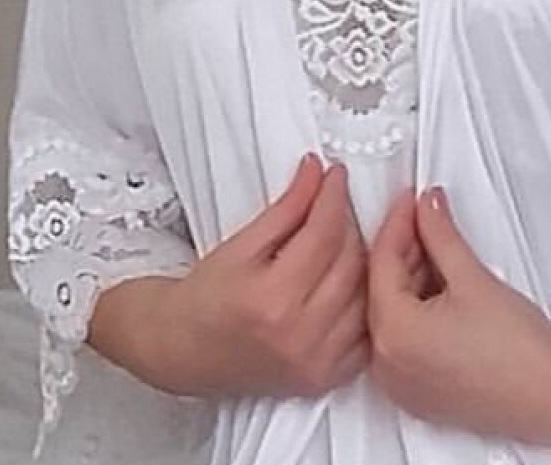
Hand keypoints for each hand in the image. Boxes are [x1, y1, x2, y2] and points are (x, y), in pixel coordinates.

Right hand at [149, 154, 369, 399]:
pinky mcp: (325, 378)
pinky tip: (350, 280)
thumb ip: (286, 208)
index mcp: (272, 299)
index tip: (335, 175)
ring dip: (362, 257)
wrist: (184, 350)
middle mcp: (300, 335)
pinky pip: (366, 331)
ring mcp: (316, 362)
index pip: (324, 233)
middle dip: (348, 220)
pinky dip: (365, 300)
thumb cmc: (204, 300)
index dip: (333, 195)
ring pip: (366, 293)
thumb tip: (316, 173)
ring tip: (341, 238)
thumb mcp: (240, 244)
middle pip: (350, 260)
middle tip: (335, 201)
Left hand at [366, 185, 550, 443]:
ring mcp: (401, 384)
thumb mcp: (472, 278)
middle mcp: (387, 365)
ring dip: (413, 277)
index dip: (399, 222)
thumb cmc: (519, 354)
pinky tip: (441, 287)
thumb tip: (427, 209)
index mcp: (393, 335)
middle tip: (427, 217)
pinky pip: (404, 339)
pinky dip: (418, 309)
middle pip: (383, 287)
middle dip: (406, 248)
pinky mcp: (419, 394)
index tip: (412, 201)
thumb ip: (441, 235)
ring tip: (440, 248)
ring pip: (393, 312)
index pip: (382, 261)